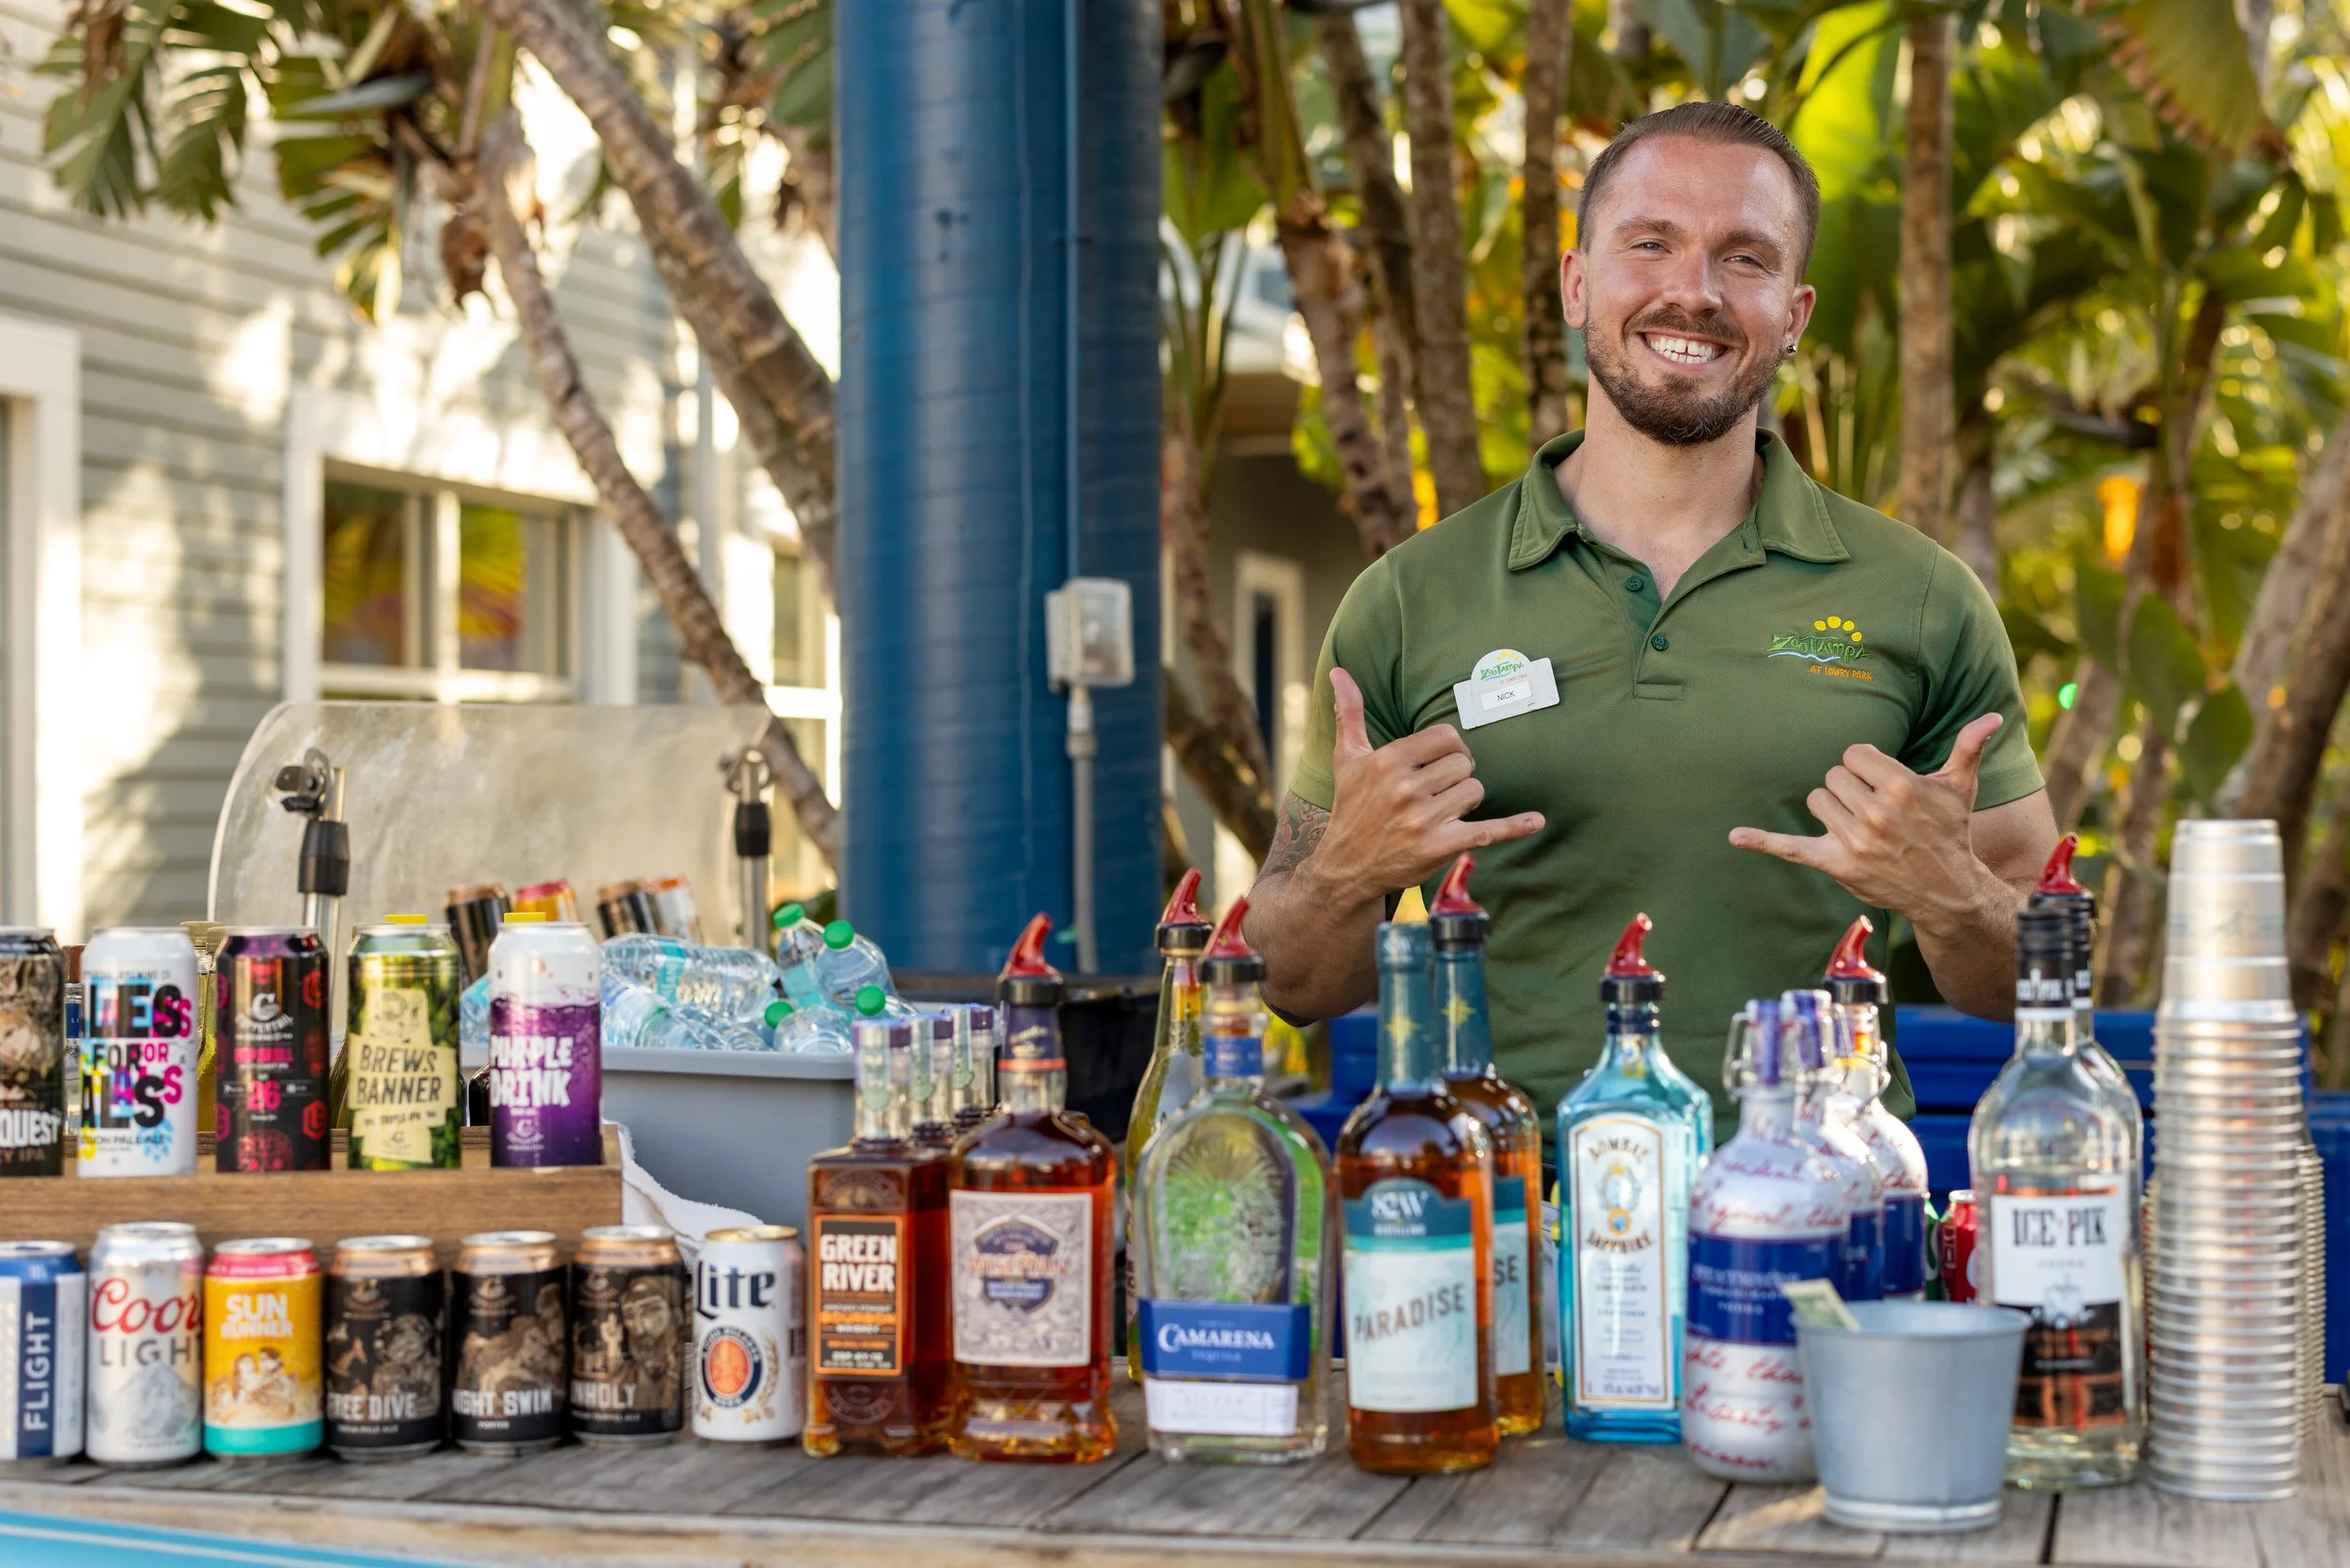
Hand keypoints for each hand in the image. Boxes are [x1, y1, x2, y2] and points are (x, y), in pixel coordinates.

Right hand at [1310, 668, 1544, 905]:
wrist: (1345, 867)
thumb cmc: (1351, 808)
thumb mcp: (1346, 759)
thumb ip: (1349, 713)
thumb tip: (1338, 671)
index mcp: (1388, 760)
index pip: (1447, 737)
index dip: (1448, 750)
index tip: (1437, 765)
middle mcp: (1405, 787)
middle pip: (1464, 765)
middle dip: (1455, 778)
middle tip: (1434, 795)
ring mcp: (1423, 819)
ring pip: (1475, 791)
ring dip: (1465, 803)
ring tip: (1440, 814)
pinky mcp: (1440, 847)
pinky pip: (1488, 830)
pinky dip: (1514, 826)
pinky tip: (1536, 821)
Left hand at [1727, 713, 2005, 931]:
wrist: (1948, 890)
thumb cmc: (1951, 832)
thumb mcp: (1961, 788)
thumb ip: (1970, 747)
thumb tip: (1995, 716)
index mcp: (1902, 786)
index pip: (1854, 753)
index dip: (1866, 765)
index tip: (1882, 781)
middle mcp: (1877, 814)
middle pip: (1833, 775)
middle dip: (1851, 787)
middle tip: (1876, 807)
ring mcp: (1855, 841)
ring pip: (1817, 800)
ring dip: (1833, 808)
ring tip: (1862, 824)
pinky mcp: (1836, 864)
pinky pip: (1790, 848)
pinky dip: (1761, 841)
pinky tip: (1734, 836)